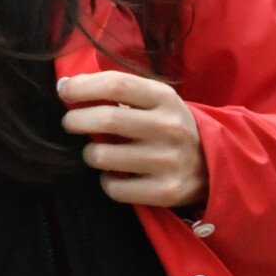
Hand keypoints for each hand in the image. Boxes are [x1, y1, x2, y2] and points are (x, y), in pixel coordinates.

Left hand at [60, 70, 208, 208]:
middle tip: (70, 123)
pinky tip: (115, 174)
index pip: (116, 85)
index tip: (63, 91)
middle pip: (107, 119)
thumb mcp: (153, 98)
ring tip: (96, 151)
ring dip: (90, 154)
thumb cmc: (167, 123)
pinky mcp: (166, 191)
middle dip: (75, 120)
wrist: (213, 163)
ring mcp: (168, 161)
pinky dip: (107, 181)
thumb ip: (116, 90)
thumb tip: (65, 86)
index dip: (82, 87)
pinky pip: (116, 189)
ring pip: (104, 156)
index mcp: (163, 97)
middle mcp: (169, 127)